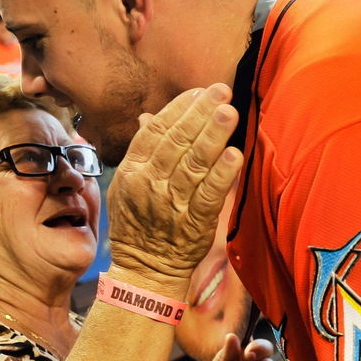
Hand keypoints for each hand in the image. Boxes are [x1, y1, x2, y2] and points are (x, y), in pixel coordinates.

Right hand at [106, 85, 242, 292]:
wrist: (145, 270)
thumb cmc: (138, 224)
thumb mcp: (126, 185)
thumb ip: (141, 151)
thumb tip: (149, 117)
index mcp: (132, 170)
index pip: (156, 131)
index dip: (179, 108)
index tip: (199, 92)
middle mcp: (150, 183)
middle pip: (177, 141)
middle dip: (201, 113)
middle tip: (221, 91)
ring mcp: (171, 204)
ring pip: (194, 163)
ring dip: (213, 135)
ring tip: (229, 112)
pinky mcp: (194, 223)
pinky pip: (209, 194)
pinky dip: (223, 174)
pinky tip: (235, 155)